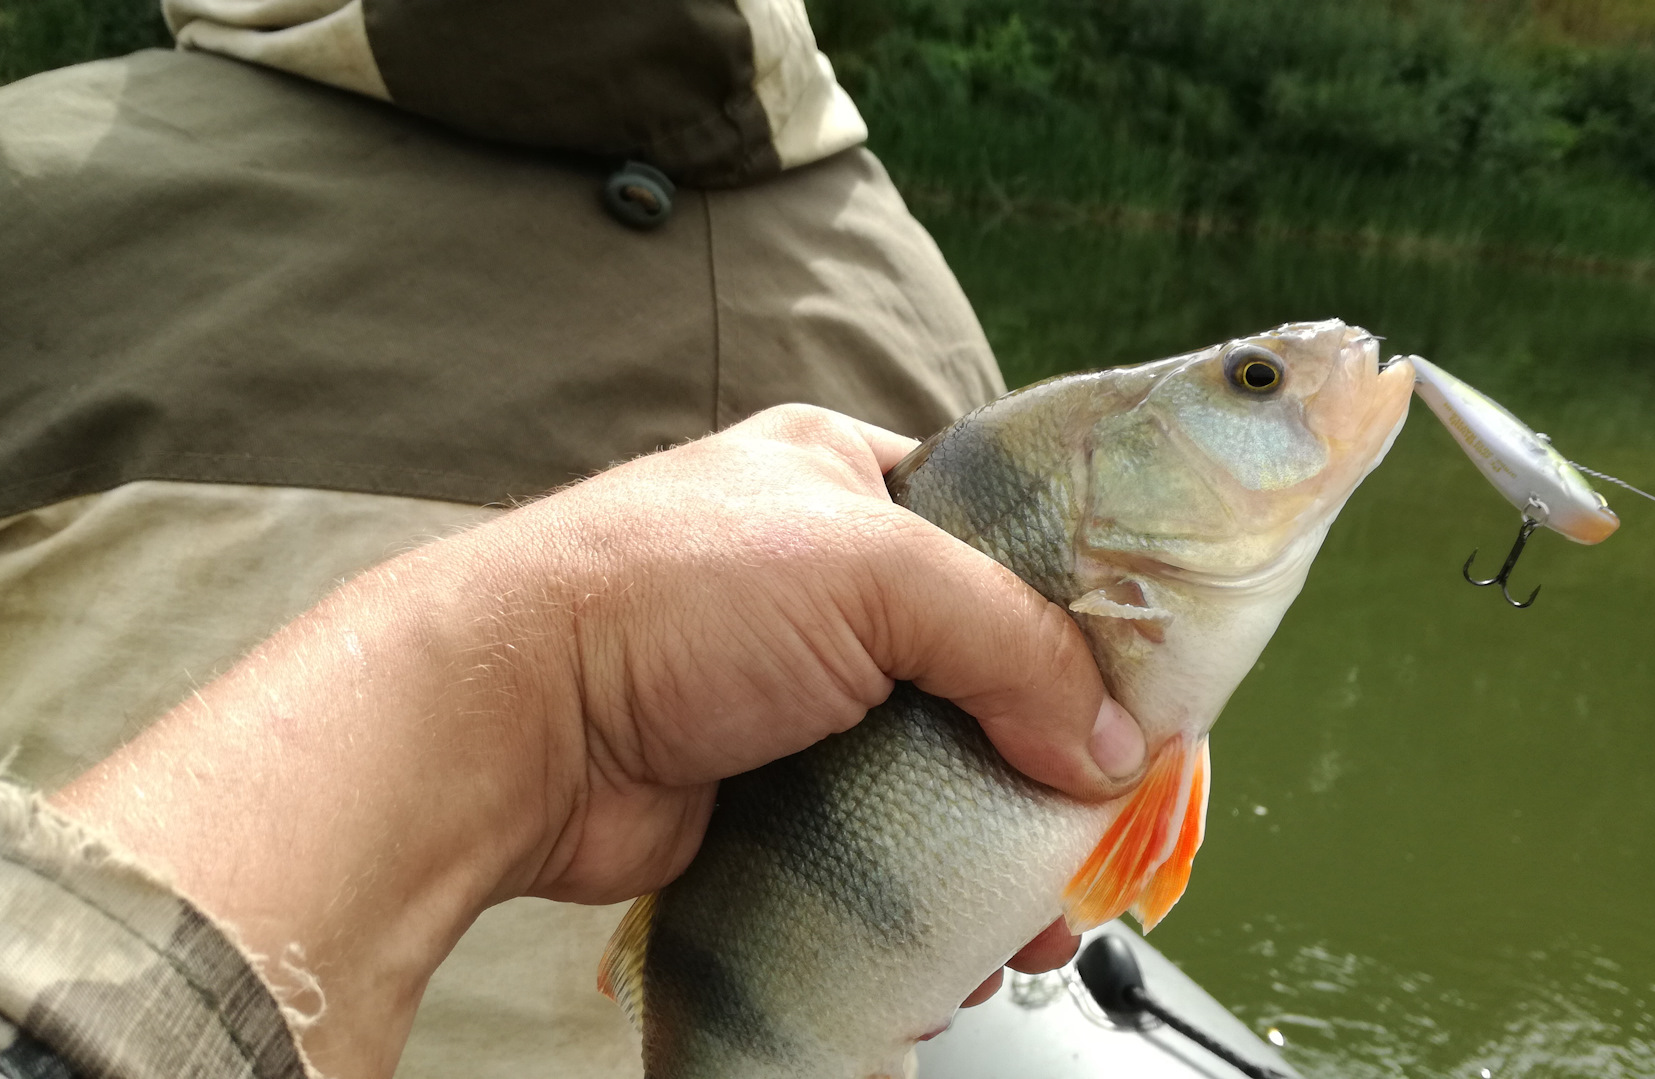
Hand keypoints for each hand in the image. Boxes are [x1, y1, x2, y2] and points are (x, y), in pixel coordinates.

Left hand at [52, 405, 1144, 1078]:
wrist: (507, 726)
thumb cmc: (662, 594)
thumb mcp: (874, 572)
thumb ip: (1012, 642)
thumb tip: (1111, 744)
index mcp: (848, 477)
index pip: (1005, 531)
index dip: (1083, 604)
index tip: (1148, 680)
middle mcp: (823, 579)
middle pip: (982, 663)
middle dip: (1050, 745)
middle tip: (1107, 814)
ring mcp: (792, 690)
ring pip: (937, 762)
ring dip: (997, 833)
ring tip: (1048, 902)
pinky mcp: (766, 786)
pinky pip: (877, 835)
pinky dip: (928, 881)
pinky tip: (971, 927)